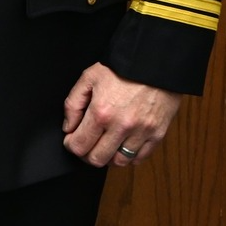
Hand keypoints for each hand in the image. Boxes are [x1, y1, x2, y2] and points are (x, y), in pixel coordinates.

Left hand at [62, 62, 181, 167]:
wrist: (154, 64)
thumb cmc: (121, 69)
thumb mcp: (88, 78)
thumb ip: (73, 104)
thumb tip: (68, 126)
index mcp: (101, 112)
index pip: (79, 145)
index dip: (71, 145)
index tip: (71, 140)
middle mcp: (121, 126)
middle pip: (98, 159)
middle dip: (86, 155)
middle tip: (85, 145)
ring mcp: (141, 133)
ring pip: (120, 162)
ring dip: (109, 157)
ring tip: (104, 145)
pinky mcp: (157, 135)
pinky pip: (140, 158)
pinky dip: (129, 156)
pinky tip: (122, 145)